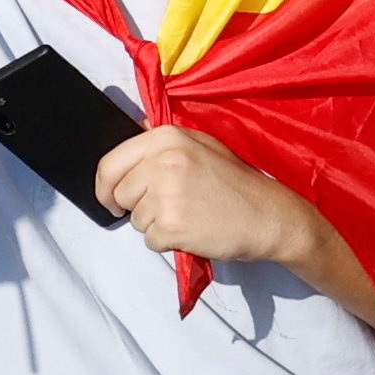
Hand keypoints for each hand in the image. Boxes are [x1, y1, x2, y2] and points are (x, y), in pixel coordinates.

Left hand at [90, 120, 322, 276]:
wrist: (269, 215)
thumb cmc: (237, 182)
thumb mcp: (200, 144)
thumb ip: (163, 141)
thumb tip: (132, 132)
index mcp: (165, 138)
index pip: (109, 164)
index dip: (105, 187)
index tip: (111, 198)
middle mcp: (162, 162)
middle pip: (119, 194)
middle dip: (137, 206)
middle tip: (167, 207)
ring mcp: (166, 194)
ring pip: (135, 220)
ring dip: (155, 225)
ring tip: (188, 215)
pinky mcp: (172, 225)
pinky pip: (150, 241)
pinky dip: (167, 242)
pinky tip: (192, 230)